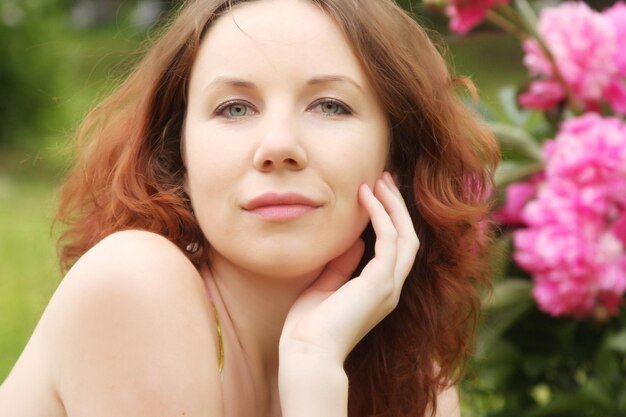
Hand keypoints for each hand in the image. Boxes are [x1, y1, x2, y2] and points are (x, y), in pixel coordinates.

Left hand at [280, 172, 419, 362]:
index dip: (390, 218)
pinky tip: (365, 197)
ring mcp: (389, 286)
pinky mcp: (381, 283)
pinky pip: (389, 239)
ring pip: (405, 236)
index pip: (395, 248)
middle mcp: (391, 288)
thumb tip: (354, 240)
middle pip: (408, 237)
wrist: (307, 353)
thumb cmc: (309, 326)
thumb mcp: (327, 285)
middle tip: (385, 178)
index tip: (376, 193)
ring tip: (379, 180)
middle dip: (397, 206)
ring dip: (393, 205)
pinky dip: (380, 215)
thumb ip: (343, 264)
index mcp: (379, 291)